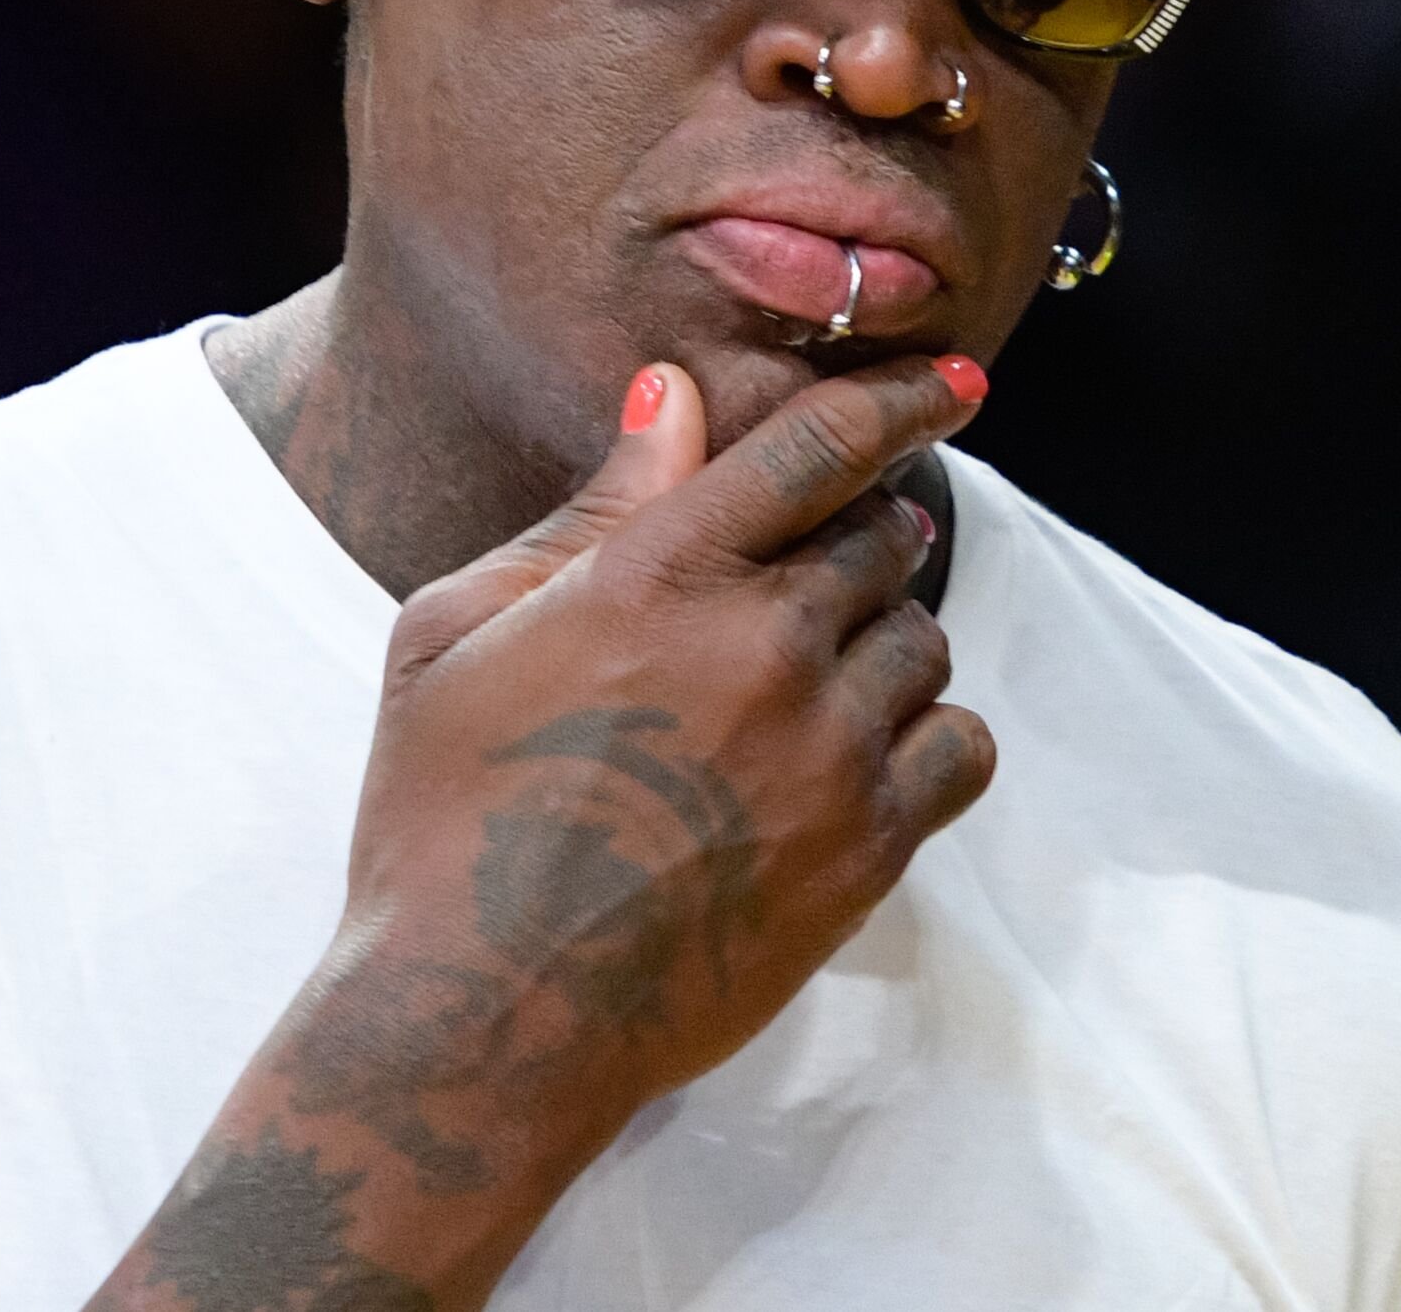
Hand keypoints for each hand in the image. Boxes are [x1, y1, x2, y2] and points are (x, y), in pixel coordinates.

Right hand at [93, 353, 993, 1311]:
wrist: (480, 1020)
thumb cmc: (440, 819)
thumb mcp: (459, 633)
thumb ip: (588, 509)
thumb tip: (671, 395)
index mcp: (659, 573)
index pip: (822, 445)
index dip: (900, 397)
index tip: (953, 380)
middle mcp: (763, 644)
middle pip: (883, 536)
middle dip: (863, 532)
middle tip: (823, 565)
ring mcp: (826, 750)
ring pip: (924, 640)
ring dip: (884, 638)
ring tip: (815, 678)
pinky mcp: (866, 849)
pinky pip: (959, 749)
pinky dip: (929, 736)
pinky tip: (865, 753)